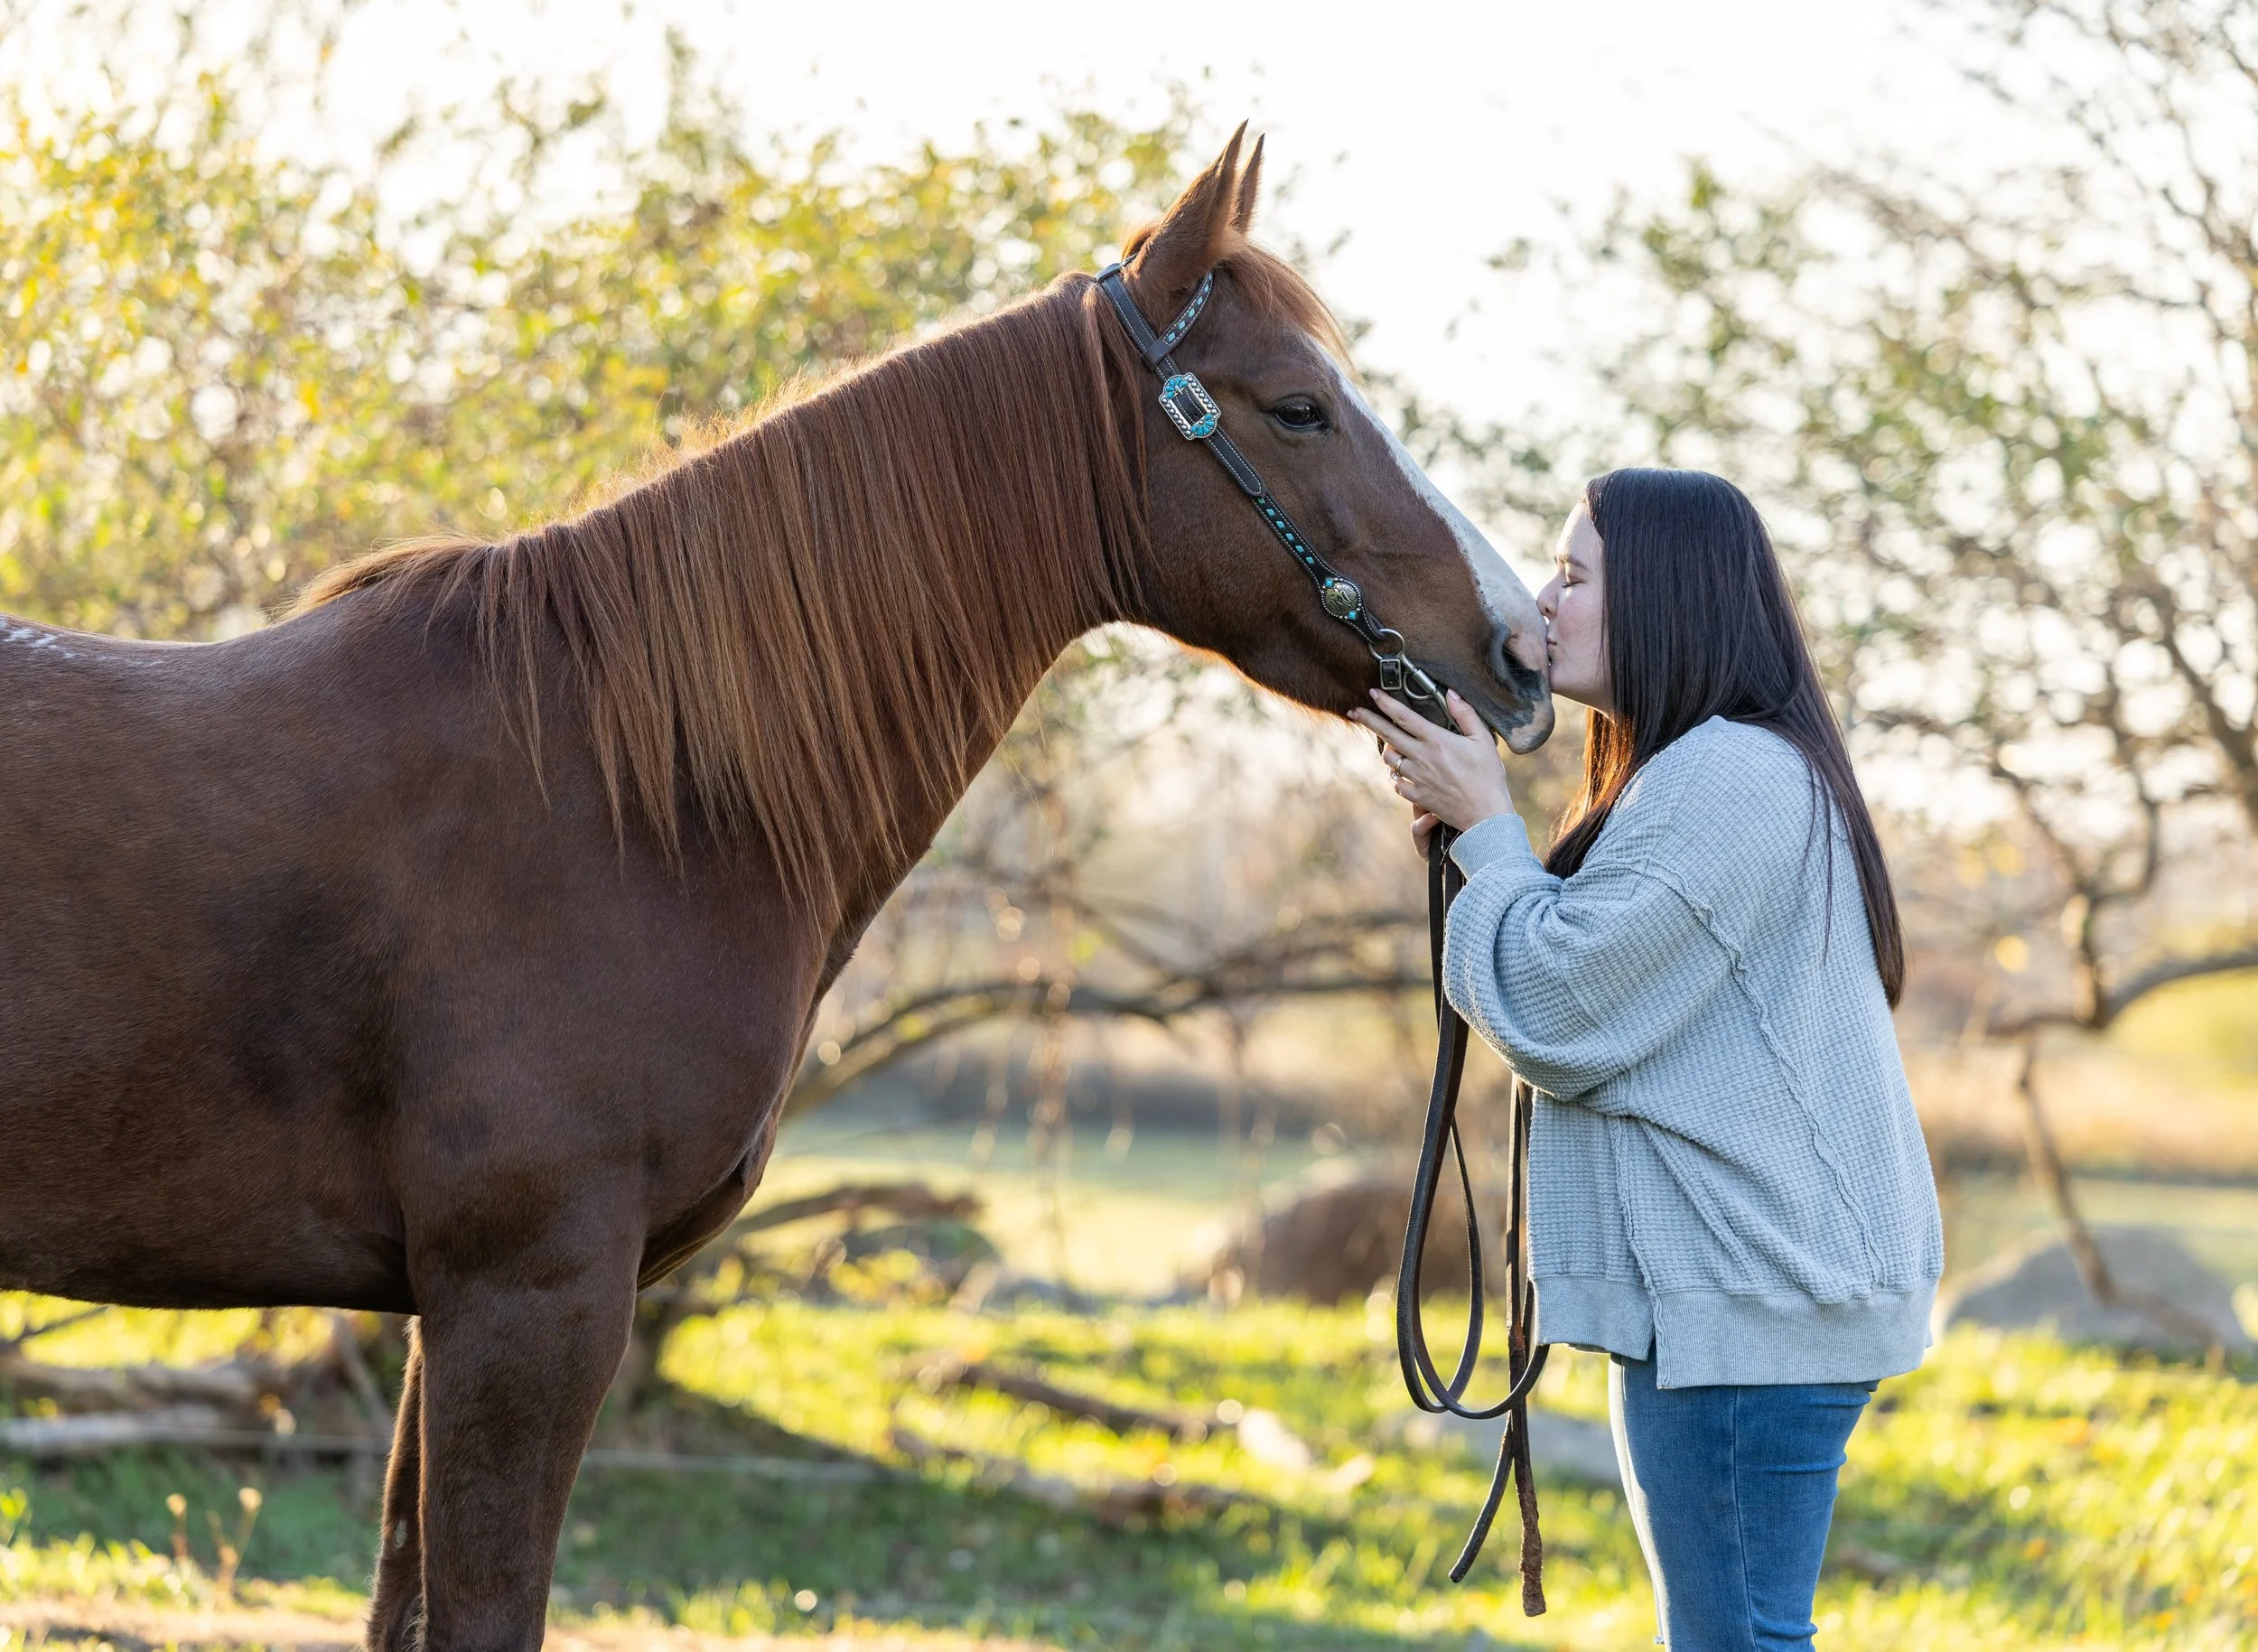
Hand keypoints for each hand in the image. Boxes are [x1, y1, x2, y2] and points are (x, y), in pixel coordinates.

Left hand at [1348, 688, 1516, 851]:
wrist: (1485, 814)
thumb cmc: (1488, 776)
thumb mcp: (1483, 740)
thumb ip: (1465, 714)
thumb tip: (1451, 693)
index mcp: (1436, 740)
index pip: (1404, 717)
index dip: (1386, 703)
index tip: (1373, 692)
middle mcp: (1422, 757)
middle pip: (1387, 735)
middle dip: (1368, 720)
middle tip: (1354, 711)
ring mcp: (1417, 778)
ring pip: (1390, 759)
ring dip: (1387, 749)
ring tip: (1390, 744)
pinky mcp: (1417, 796)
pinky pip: (1397, 783)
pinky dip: (1396, 776)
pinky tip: (1400, 772)